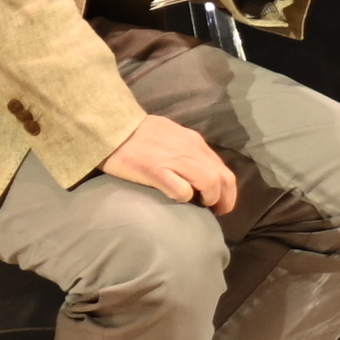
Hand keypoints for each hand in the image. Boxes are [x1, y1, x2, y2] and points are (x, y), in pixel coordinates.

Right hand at [101, 113, 237, 213]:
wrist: (113, 127)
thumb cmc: (139, 133)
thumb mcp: (172, 136)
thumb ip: (186, 151)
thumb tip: (197, 170)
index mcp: (194, 143)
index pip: (222, 168)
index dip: (226, 189)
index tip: (220, 201)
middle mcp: (191, 150)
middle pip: (222, 178)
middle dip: (225, 199)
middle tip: (217, 211)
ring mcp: (175, 160)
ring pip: (209, 183)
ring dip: (210, 199)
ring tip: (202, 209)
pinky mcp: (156, 170)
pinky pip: (181, 189)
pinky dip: (185, 198)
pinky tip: (179, 201)